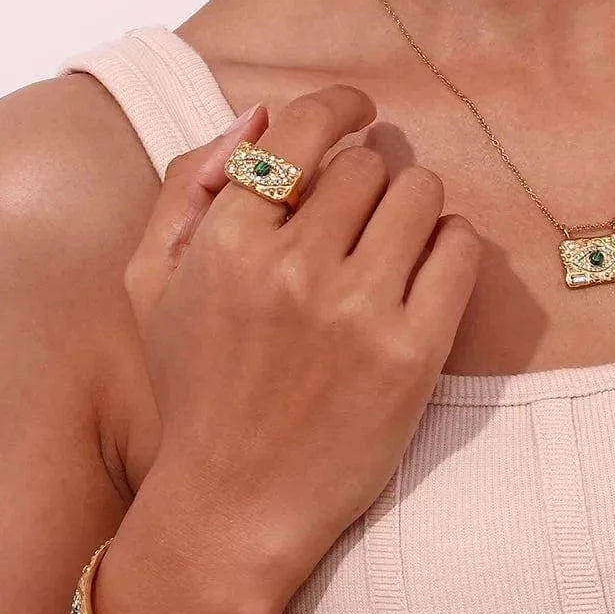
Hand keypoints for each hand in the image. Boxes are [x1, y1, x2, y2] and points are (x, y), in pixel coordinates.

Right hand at [120, 85, 480, 596]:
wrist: (235, 507)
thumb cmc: (193, 395)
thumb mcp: (153, 286)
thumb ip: (191, 189)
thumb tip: (260, 116)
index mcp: (228, 245)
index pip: (304, 131)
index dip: (339, 106)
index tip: (360, 110)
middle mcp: (295, 271)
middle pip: (370, 166)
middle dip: (371, 178)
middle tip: (366, 212)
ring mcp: (359, 314)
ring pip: (421, 196)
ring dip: (415, 207)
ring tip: (397, 242)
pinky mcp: (413, 356)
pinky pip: (461, 251)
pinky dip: (452, 246)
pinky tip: (429, 269)